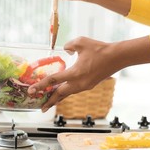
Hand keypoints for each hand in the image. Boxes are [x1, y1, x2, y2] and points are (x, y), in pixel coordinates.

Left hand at [28, 35, 149, 111]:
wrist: (117, 57)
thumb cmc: (99, 48)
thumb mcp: (81, 41)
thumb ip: (69, 45)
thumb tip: (65, 50)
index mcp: (75, 73)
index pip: (53, 81)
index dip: (40, 85)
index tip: (31, 91)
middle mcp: (79, 83)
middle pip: (60, 94)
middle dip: (49, 101)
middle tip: (41, 108)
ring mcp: (85, 86)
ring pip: (68, 94)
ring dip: (58, 98)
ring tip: (49, 102)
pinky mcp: (89, 85)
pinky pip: (75, 90)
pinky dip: (67, 92)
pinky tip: (63, 91)